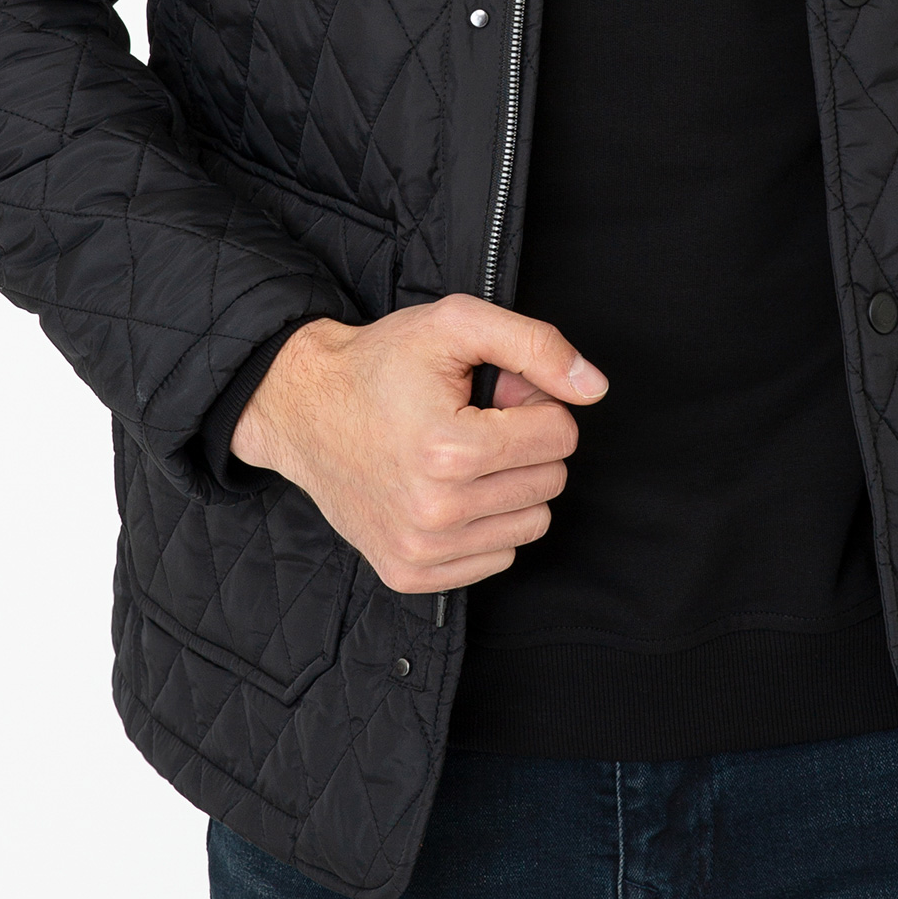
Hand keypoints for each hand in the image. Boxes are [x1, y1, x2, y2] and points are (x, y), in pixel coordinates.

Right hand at [230, 295, 607, 593]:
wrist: (303, 409)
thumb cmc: (381, 363)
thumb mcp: (456, 324)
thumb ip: (536, 345)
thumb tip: (594, 388)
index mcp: (450, 451)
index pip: (561, 436)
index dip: (535, 403)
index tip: (495, 394)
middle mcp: (436, 512)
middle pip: (551, 481)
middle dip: (525, 443)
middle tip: (475, 419)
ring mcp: (421, 551)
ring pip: (532, 523)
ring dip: (510, 485)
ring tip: (462, 453)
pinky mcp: (410, 574)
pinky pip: (498, 558)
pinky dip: (486, 523)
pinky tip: (448, 490)